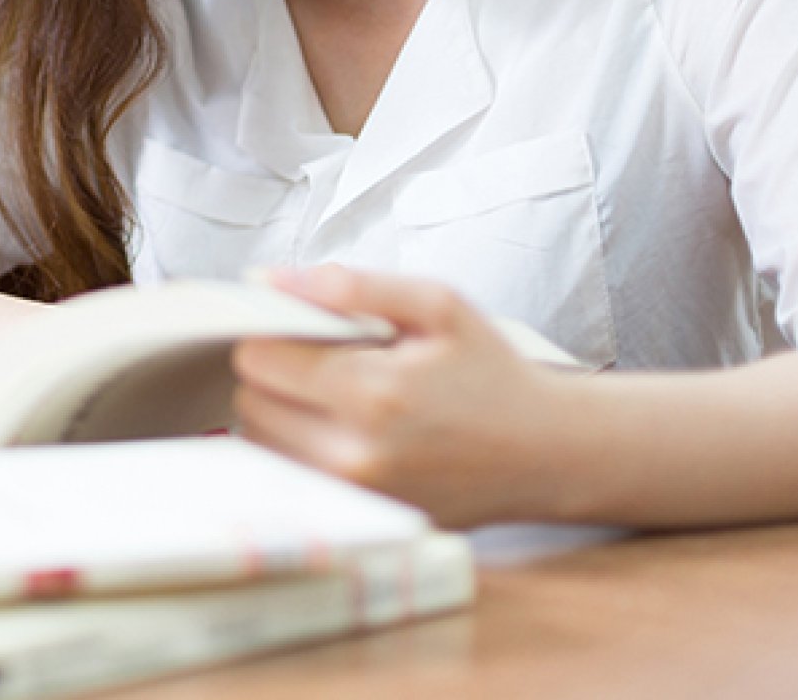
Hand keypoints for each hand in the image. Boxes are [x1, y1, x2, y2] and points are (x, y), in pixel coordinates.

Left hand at [231, 265, 569, 527]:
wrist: (547, 452)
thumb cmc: (491, 372)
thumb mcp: (437, 306)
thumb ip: (353, 286)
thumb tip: (273, 279)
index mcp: (372, 392)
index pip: (257, 358)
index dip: (271, 334)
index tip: (299, 330)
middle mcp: (354, 454)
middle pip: (251, 401)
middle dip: (275, 373)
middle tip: (321, 363)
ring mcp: (354, 496)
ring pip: (261, 442)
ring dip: (279, 412)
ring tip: (331, 397)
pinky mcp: (358, 519)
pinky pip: (289, 476)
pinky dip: (296, 449)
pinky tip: (336, 431)